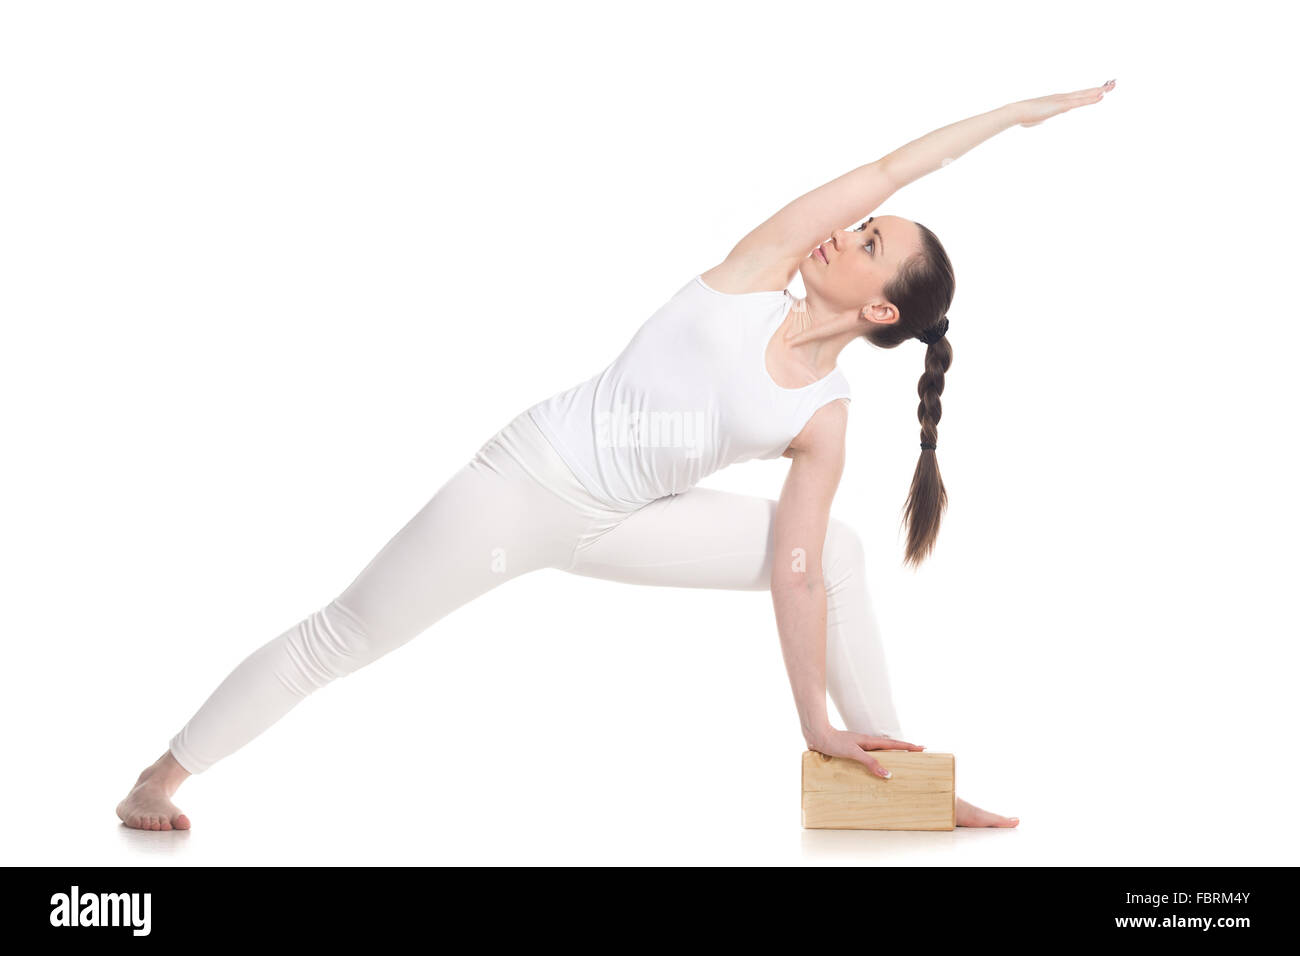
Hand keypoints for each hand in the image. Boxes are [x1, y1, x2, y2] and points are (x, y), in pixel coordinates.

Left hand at [806, 728, 925, 778]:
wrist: (817, 735)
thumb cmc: (834, 742)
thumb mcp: (853, 753)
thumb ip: (870, 762)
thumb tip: (888, 773)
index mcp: (870, 741)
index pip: (894, 744)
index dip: (908, 746)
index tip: (922, 748)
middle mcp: (867, 743)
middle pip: (890, 746)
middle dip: (904, 750)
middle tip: (917, 753)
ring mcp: (860, 746)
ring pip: (880, 751)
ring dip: (892, 755)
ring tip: (902, 761)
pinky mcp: (852, 751)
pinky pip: (870, 756)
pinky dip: (878, 760)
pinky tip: (876, 767)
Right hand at [1014, 79, 1115, 127]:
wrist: (1017, 112)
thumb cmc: (1024, 116)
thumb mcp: (1037, 119)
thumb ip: (1041, 118)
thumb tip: (1039, 120)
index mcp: (1058, 100)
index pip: (1078, 96)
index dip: (1089, 92)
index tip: (1101, 90)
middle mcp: (1063, 97)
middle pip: (1085, 92)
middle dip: (1099, 88)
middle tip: (1113, 83)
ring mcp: (1063, 100)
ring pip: (1085, 94)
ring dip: (1099, 90)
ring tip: (1112, 86)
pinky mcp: (1062, 105)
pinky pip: (1080, 101)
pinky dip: (1091, 98)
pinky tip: (1101, 96)